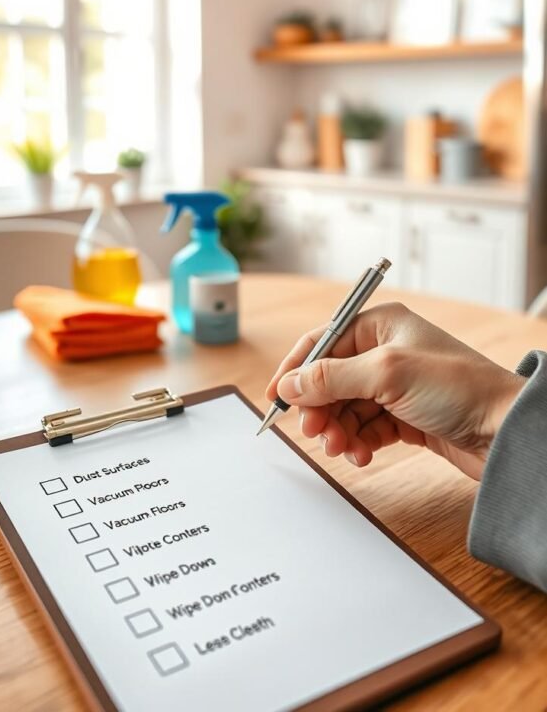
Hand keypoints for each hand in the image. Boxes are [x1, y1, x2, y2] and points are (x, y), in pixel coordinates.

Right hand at [265, 302, 523, 480]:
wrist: (505, 431)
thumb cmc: (459, 388)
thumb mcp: (387, 374)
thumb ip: (332, 378)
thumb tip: (289, 384)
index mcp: (380, 325)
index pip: (322, 342)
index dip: (296, 370)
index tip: (276, 398)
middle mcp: (385, 351)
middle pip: (330, 379)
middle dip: (320, 408)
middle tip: (316, 432)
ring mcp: (395, 385)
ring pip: (345, 408)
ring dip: (338, 430)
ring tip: (343, 448)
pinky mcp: (405, 416)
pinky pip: (365, 428)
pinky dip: (358, 442)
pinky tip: (362, 454)